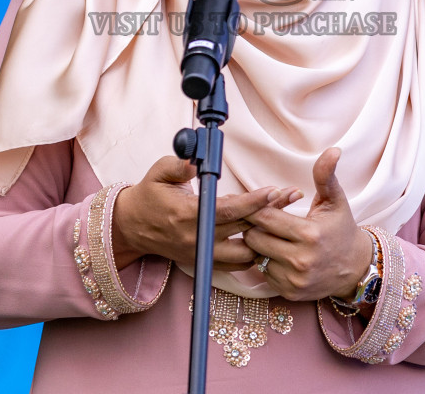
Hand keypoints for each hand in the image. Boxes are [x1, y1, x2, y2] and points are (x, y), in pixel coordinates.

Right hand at [110, 157, 295, 270]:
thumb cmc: (149, 196)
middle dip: (271, 212)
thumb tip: (197, 160)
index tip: (274, 191)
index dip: (254, 202)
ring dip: (265, 236)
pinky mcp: (204, 262)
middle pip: (243, 229)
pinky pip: (236, 265)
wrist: (133, 227)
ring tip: (283, 215)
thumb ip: (178, 165)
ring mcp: (201, 254)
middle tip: (292, 195)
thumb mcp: (158, 173)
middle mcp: (197, 238)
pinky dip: (253, 253)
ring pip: (245, 253)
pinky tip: (265, 235)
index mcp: (187, 215)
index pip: (228, 211)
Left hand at [242, 148, 375, 301]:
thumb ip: (326, 175)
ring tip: (271, 235)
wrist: (354, 268)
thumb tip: (332, 150)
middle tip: (265, 219)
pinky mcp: (289, 292)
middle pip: (254, 237)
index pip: (265, 216)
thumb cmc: (341, 229)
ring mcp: (294, 279)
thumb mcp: (335, 200)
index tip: (262, 203)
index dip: (260, 207)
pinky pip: (263, 272)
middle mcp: (300, 260)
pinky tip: (278, 253)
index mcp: (309, 234)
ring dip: (259, 244)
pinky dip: (267, 262)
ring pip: (256, 255)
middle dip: (256, 226)